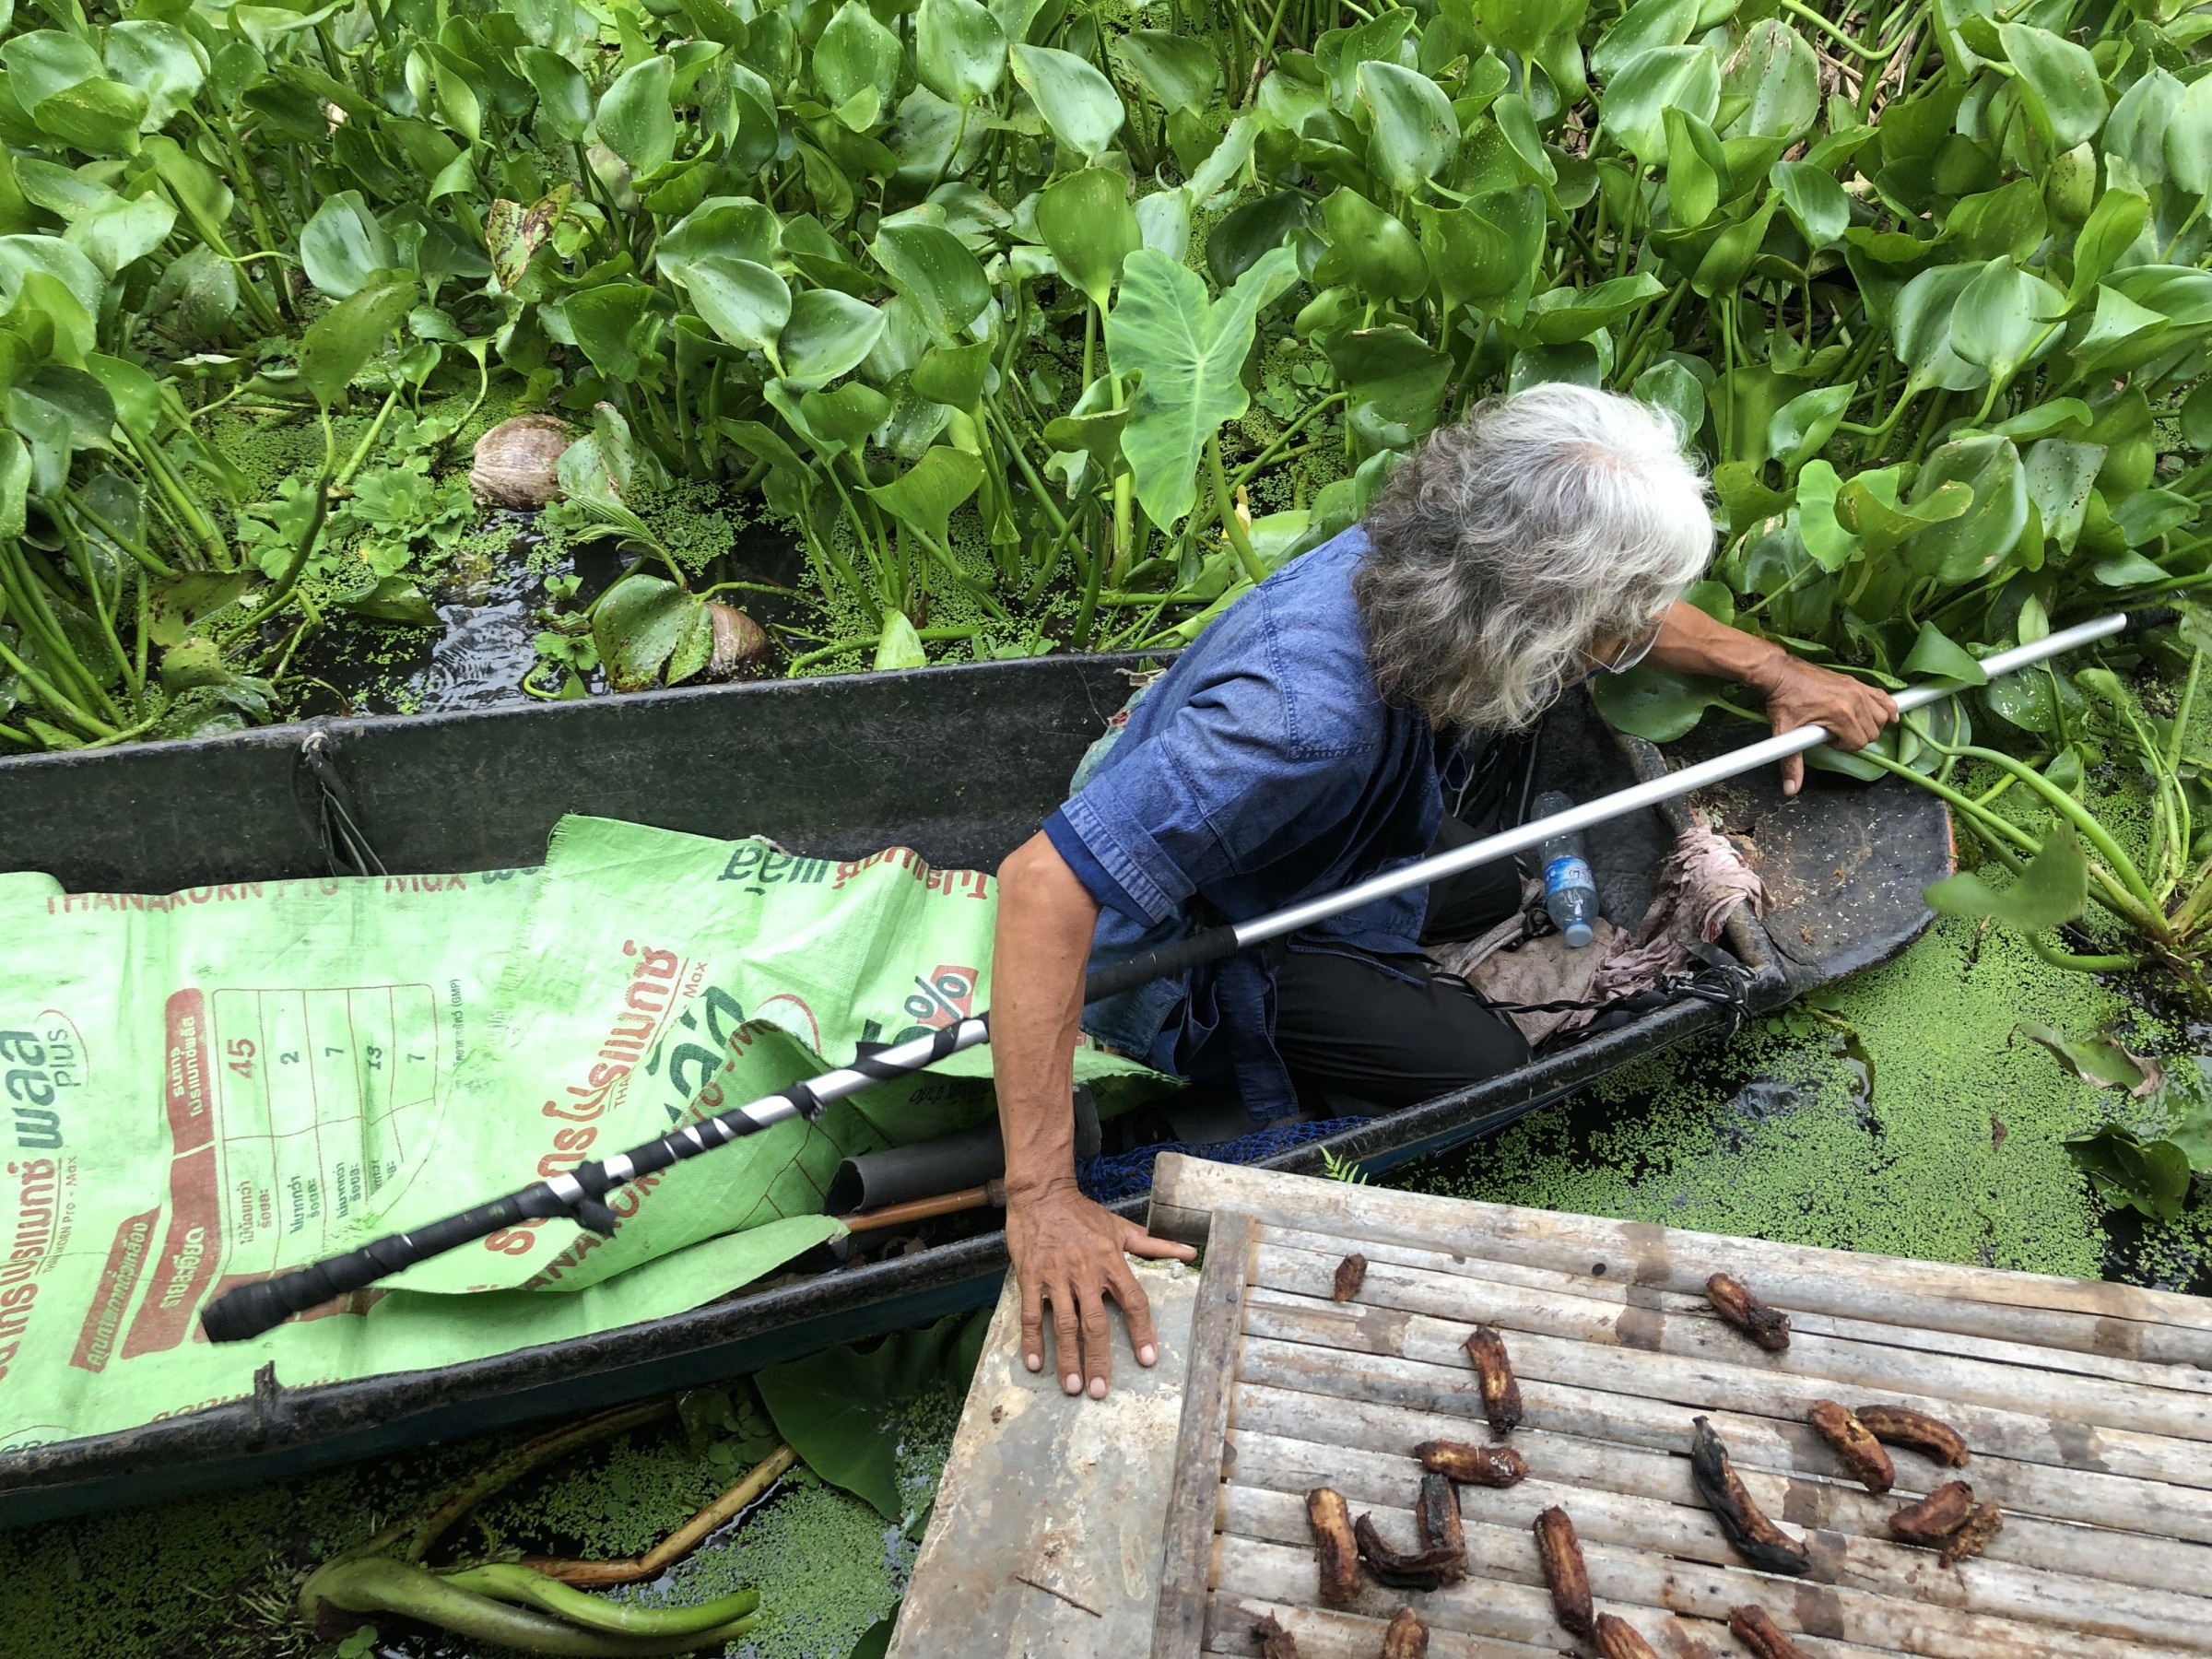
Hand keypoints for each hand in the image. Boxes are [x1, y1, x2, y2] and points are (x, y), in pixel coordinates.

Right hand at [1006, 1179, 1195, 1398]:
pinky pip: (1031, 1313)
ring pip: (1063, 1323)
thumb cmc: (1083, 1214)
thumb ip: (1154, 1245)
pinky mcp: (1030, 1276)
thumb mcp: (1120, 1228)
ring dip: (1068, 1357)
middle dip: (1099, 1359)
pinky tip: (1035, 1364)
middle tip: (1100, 1390)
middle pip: (1095, 1322)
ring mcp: (1056, 1275)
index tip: (1147, 1359)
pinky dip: (1032, 1340)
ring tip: (1072, 1387)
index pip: (1133, 1300)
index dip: (1141, 1331)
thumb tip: (1189, 1251)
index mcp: (1111, 1260)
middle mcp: (1085, 1271)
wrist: (1042, 1194)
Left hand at [1751, 653, 1897, 796]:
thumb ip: (1791, 763)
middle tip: (1836, 734)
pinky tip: (1889, 715)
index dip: (1844, 747)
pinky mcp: (1857, 682)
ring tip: (1852, 726)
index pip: (1859, 742)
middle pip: (1872, 731)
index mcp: (1840, 714)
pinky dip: (1888, 707)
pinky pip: (1883, 697)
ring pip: (1882, 716)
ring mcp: (1857, 689)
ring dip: (1872, 725)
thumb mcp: (1784, 732)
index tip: (1828, 741)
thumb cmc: (1783, 700)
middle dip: (1856, 738)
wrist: (1781, 672)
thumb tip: (1791, 789)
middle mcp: (1854, 701)